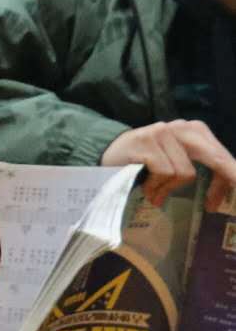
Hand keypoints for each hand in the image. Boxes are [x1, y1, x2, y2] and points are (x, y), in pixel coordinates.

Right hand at [101, 120, 235, 211]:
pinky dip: (156, 186)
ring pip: (185, 172)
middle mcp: (181, 127)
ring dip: (170, 188)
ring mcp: (162, 132)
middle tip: (220, 203)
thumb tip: (219, 196)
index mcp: (194, 130)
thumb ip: (197, 168)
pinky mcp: (146, 142)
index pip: (220, 155)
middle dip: (227, 179)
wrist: (106, 153)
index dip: (231, 176)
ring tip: (157, 193)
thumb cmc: (145, 161)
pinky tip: (147, 189)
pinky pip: (164, 173)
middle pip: (214, 158)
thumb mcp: (175, 161)